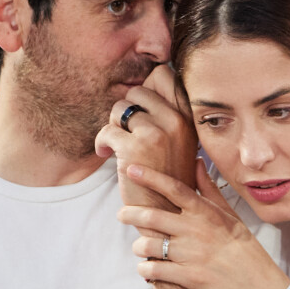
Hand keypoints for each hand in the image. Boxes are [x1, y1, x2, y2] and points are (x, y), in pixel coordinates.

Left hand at [95, 65, 197, 210]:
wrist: (166, 214)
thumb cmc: (168, 176)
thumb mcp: (180, 140)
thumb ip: (168, 113)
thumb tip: (145, 82)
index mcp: (188, 116)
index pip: (163, 74)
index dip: (146, 86)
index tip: (140, 107)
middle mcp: (176, 120)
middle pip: (136, 91)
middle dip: (127, 109)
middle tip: (127, 130)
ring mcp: (157, 132)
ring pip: (119, 108)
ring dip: (113, 126)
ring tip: (118, 144)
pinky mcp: (136, 147)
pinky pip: (107, 130)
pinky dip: (101, 142)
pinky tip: (107, 154)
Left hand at [118, 161, 289, 288]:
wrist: (257, 284)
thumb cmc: (242, 245)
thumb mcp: (227, 212)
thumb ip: (208, 187)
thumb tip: (197, 162)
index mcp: (204, 212)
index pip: (173, 188)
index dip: (150, 177)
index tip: (132, 169)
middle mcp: (194, 230)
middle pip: (153, 217)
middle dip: (130, 214)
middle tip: (121, 214)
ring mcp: (190, 254)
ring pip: (149, 245)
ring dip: (138, 245)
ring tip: (139, 245)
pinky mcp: (187, 277)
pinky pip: (155, 270)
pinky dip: (144, 269)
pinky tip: (145, 267)